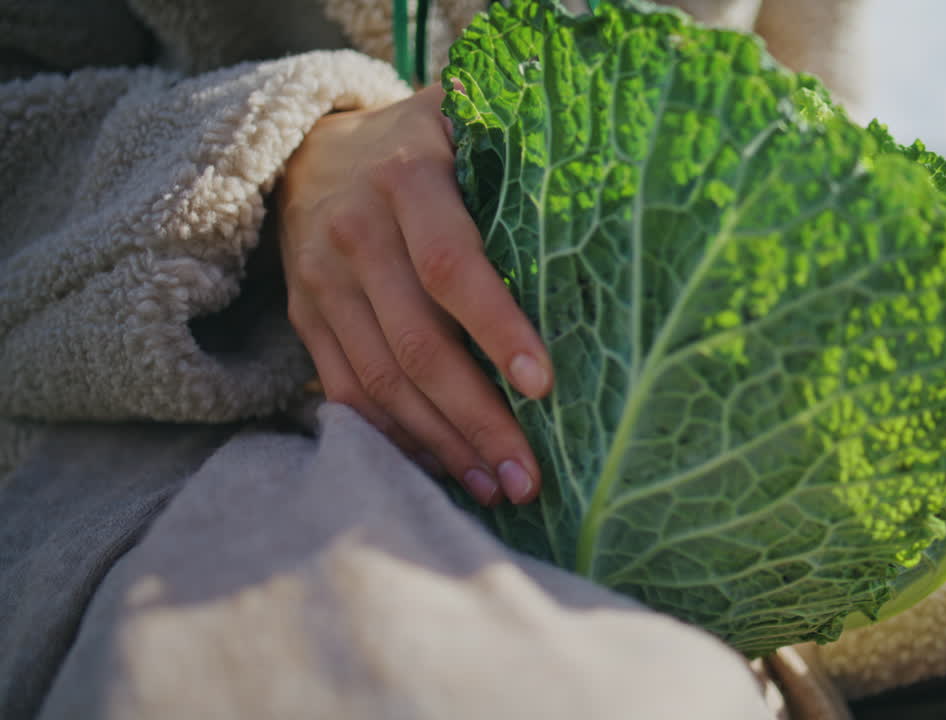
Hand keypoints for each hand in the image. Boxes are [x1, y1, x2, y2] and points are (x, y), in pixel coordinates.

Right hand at [277, 84, 551, 505]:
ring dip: (442, 443)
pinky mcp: (305, 319)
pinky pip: (348, 392)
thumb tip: (611, 200)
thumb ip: (517, 149)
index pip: (452, 266)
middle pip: (419, 343)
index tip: (544, 385)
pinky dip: (396, 437)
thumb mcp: (463, 118)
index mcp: (406, 179)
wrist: (307, 151)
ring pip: (383, 380)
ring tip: (495, 487)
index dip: (497, 329)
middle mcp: (356, 232)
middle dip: (478, 417)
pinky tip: (443, 467)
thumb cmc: (422, 141)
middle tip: (529, 476)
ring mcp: (323, 282)